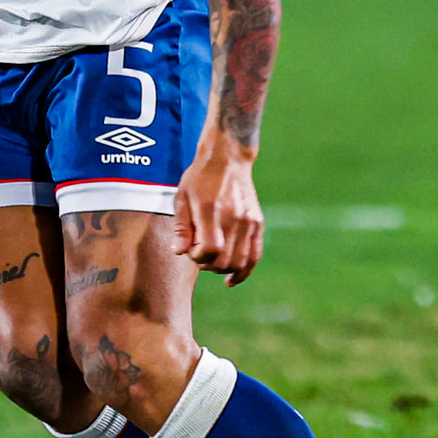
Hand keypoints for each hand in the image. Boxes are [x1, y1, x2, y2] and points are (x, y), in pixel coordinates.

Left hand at [174, 140, 263, 285]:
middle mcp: (234, 218)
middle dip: (207, 265)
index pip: (209, 251)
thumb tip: (180, 252)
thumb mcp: (182, 197)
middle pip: (224, 261)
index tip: (191, 249)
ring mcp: (249, 222)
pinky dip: (244, 271)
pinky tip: (232, 280)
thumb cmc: (199, 177)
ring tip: (212, 263)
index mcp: (212, 211)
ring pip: (239, 262)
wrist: (228, 158)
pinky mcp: (257, 224)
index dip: (197, 257)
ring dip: (223, 269)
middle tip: (199, 253)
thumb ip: (181, 227)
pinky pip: (255, 255)